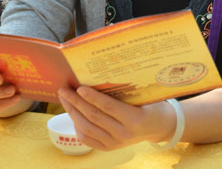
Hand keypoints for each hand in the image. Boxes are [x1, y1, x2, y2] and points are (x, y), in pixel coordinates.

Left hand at [58, 86, 176, 150]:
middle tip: (64, 89)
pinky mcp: (108, 148)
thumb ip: (124, 89)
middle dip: (75, 102)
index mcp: (134, 119)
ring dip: (72, 112)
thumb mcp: (143, 95)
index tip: (79, 87)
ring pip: (87, 128)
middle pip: (93, 117)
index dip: (92, 97)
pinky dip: (77, 125)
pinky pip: (87, 138)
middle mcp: (123, 134)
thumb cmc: (150, 104)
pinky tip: (72, 113)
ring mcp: (114, 143)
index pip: (108, 107)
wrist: (158, 127)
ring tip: (64, 98)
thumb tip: (100, 72)